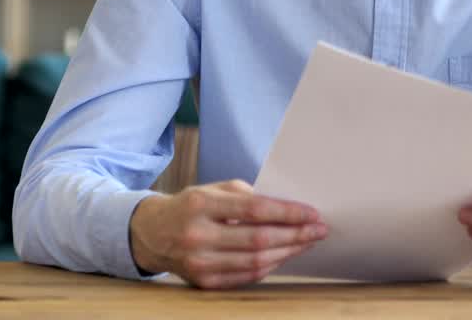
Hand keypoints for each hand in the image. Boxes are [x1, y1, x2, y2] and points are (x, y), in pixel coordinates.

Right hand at [129, 179, 328, 288]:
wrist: (151, 234)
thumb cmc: (190, 206)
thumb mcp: (213, 189)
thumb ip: (246, 195)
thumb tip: (286, 210)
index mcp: (201, 204)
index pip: (255, 209)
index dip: (288, 213)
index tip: (313, 213)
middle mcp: (198, 235)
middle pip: (259, 239)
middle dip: (296, 235)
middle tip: (319, 230)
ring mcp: (199, 263)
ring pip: (256, 262)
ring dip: (288, 252)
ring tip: (307, 242)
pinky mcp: (203, 282)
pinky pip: (246, 277)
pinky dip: (270, 267)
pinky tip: (285, 255)